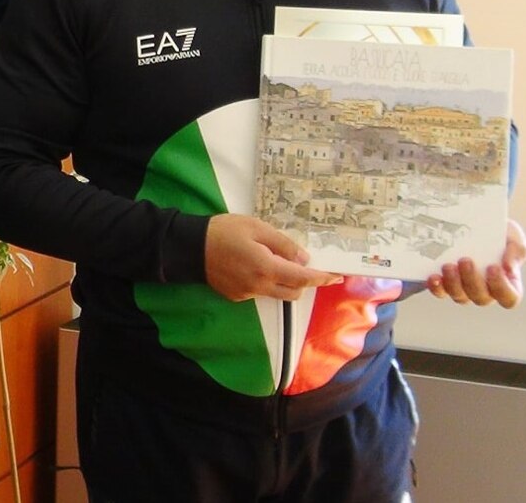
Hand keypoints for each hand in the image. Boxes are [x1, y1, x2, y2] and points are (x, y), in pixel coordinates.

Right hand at [204, 213, 341, 301]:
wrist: (189, 247)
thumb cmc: (224, 231)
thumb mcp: (256, 227)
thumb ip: (282, 244)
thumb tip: (303, 259)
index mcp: (267, 268)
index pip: (303, 278)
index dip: (322, 278)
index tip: (336, 276)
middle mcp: (260, 286)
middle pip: (294, 292)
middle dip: (304, 282)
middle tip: (305, 267)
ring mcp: (247, 294)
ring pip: (277, 294)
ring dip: (285, 283)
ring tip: (277, 264)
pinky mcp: (236, 296)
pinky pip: (260, 293)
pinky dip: (265, 283)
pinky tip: (253, 267)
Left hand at [427, 219, 525, 307]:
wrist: (473, 223)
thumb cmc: (498, 233)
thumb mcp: (513, 236)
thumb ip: (516, 250)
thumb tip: (509, 268)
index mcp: (508, 283)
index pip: (509, 297)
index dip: (501, 287)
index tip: (493, 267)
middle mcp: (487, 291)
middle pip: (481, 298)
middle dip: (472, 280)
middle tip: (465, 260)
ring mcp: (465, 290)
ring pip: (460, 297)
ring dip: (453, 283)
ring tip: (448, 265)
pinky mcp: (445, 285)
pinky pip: (441, 292)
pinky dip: (436, 286)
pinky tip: (433, 276)